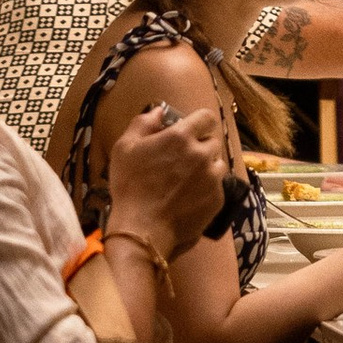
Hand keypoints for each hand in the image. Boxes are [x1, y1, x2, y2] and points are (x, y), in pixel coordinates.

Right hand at [106, 97, 228, 255]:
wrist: (142, 230)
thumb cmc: (130, 187)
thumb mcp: (124, 148)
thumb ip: (143, 123)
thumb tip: (158, 112)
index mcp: (181, 136)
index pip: (206, 117)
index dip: (200, 122)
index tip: (192, 129)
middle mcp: (202, 153)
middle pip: (212, 141)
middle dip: (200, 146)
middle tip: (183, 159)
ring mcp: (212, 177)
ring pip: (217, 164)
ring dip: (206, 167)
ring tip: (187, 180)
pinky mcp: (218, 199)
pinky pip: (217, 186)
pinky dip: (207, 188)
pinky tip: (189, 197)